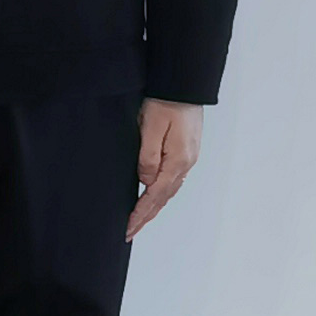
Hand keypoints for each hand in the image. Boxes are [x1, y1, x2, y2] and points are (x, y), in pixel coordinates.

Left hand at [131, 98, 205, 236]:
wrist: (185, 84)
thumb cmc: (166, 101)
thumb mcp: (150, 127)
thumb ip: (147, 157)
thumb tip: (144, 182)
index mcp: (177, 161)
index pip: (155, 195)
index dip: (140, 213)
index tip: (128, 228)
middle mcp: (186, 163)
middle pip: (163, 198)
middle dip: (146, 216)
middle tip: (129, 232)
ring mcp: (188, 158)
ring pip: (169, 190)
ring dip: (153, 207)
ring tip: (139, 220)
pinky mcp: (186, 151)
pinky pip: (172, 180)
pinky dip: (161, 193)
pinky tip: (153, 196)